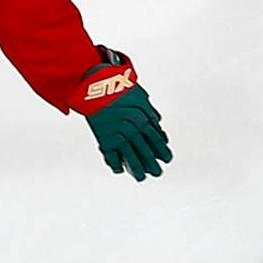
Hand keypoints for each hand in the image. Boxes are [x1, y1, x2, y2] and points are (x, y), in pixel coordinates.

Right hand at [74, 48, 170, 180]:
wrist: (95, 84)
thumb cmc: (118, 88)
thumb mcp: (140, 97)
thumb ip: (149, 112)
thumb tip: (158, 125)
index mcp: (142, 119)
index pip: (156, 140)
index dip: (162, 151)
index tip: (167, 159)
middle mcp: (131, 130)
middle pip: (145, 151)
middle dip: (152, 164)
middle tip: (157, 173)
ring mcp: (117, 135)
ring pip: (129, 157)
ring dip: (136, 169)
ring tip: (141, 177)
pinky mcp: (103, 138)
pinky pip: (110, 155)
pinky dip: (115, 164)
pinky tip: (119, 170)